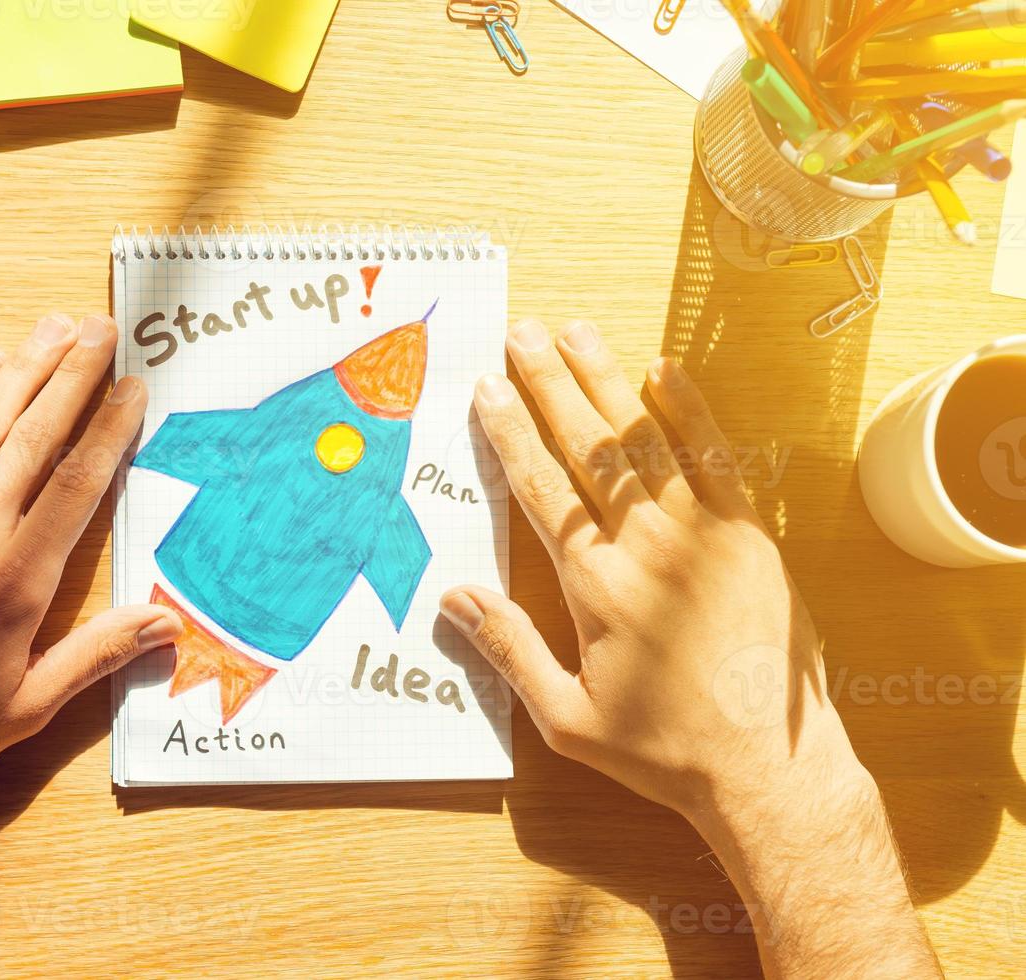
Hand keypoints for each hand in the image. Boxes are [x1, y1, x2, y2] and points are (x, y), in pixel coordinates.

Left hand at [0, 313, 181, 813]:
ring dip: (19, 370)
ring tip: (51, 327)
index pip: (76, 482)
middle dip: (71, 374)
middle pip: (30, 435)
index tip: (133, 386)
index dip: (109, 428)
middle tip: (100, 325)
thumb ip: (98, 654)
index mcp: (14, 578)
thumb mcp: (27, 706)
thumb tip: (167, 623)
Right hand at [439, 316, 862, 824]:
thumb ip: (510, 650)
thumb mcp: (567, 718)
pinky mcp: (748, 539)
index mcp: (595, 587)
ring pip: (645, 442)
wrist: (769, 766)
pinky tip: (665, 371)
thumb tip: (454, 597)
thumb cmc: (661, 749)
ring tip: (576, 334)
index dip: (511, 435)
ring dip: (608, 383)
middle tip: (523, 334)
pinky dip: (690, 412)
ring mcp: (703, 537)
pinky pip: (715, 460)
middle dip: (551, 386)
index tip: (489, 389)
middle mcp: (646, 548)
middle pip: (588, 450)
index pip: (542, 491)